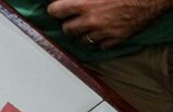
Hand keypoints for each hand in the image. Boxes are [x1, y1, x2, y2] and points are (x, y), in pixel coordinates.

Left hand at [47, 0, 172, 49]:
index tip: (58, 8)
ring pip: (82, 40)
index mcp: (86, 3)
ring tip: (90, 24)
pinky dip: (100, 40)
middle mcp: (92, 20)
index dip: (56, 9)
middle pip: (67, 29)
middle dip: (69, 22)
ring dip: (83, 33)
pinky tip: (104, 31)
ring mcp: (104, 32)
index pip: (56, 11)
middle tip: (75, 17)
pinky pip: (100, 46)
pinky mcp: (117, 39)